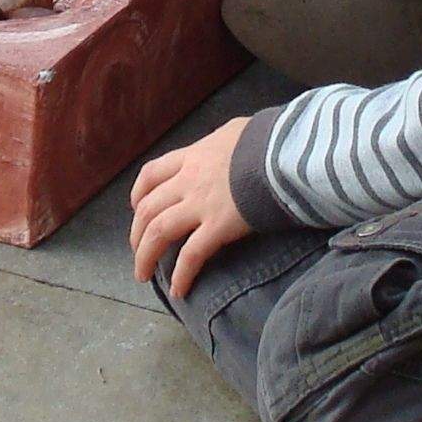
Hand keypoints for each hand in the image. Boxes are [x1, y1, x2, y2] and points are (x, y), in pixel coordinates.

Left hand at [129, 116, 251, 300]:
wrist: (284, 151)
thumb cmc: (267, 139)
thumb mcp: (236, 131)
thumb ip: (223, 144)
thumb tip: (228, 146)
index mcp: (192, 156)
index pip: (151, 174)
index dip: (138, 194)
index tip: (137, 210)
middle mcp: (189, 180)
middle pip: (148, 209)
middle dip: (137, 234)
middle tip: (138, 252)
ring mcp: (201, 204)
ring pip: (159, 233)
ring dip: (146, 257)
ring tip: (143, 275)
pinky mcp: (219, 226)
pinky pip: (191, 255)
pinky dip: (181, 274)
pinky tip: (179, 290)